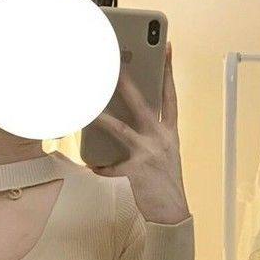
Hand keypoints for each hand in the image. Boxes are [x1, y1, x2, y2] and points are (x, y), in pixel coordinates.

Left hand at [89, 40, 189, 224]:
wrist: (172, 212)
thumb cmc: (165, 181)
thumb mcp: (166, 153)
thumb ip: (153, 135)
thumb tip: (130, 120)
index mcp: (170, 132)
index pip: (170, 95)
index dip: (168, 71)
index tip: (165, 48)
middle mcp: (161, 138)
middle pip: (141, 104)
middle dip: (126, 84)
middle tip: (114, 65)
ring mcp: (148, 154)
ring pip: (120, 129)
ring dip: (102, 118)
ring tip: (87, 109)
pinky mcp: (136, 171)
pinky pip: (110, 167)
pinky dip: (100, 167)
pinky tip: (91, 166)